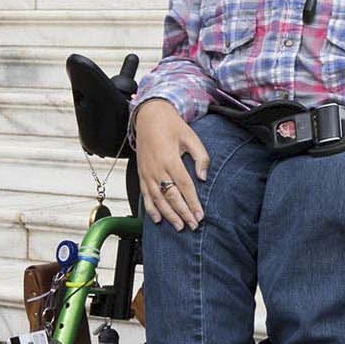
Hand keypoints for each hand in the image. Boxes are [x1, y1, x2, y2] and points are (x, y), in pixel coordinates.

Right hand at [133, 100, 208, 230]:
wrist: (149, 116)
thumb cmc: (172, 126)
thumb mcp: (191, 137)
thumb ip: (201, 157)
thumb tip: (203, 177)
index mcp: (170, 159)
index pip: (184, 186)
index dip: (193, 203)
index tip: (200, 215)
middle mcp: (157, 168)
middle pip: (171, 196)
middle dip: (183, 213)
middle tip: (192, 225)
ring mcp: (147, 173)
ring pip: (157, 199)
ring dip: (168, 215)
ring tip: (179, 226)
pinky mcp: (141, 174)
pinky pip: (145, 195)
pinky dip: (150, 209)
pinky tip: (157, 220)